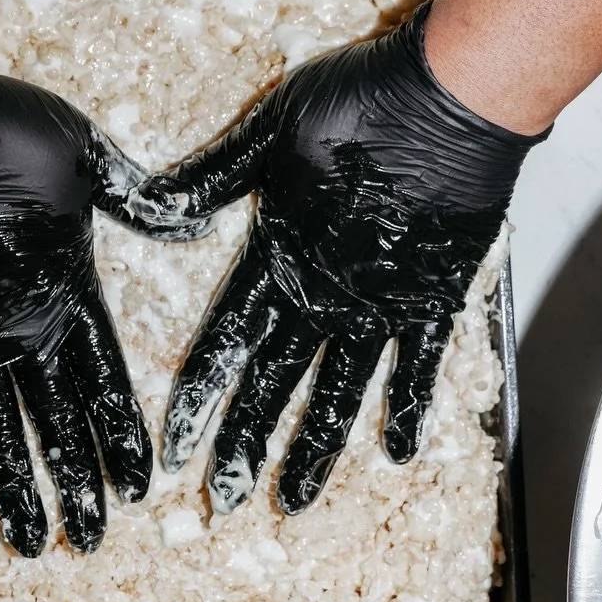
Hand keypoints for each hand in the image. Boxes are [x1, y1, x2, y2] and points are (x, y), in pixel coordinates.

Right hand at [0, 33, 152, 555]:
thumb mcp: (85, 154)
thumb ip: (139, 199)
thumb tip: (199, 226)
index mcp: (67, 290)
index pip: (106, 382)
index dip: (122, 436)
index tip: (138, 486)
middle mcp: (16, 328)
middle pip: (53, 423)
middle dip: (75, 484)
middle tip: (90, 539)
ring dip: (11, 487)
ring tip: (28, 541)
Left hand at [131, 8, 542, 513]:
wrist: (450, 102)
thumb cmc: (359, 102)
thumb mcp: (267, 131)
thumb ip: (211, 177)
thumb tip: (151, 206)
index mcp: (278, 257)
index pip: (225, 342)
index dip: (200, 397)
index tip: (179, 450)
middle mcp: (325, 295)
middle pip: (276, 384)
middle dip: (247, 443)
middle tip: (226, 497)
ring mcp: (382, 303)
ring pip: (341, 392)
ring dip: (317, 447)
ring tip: (296, 499)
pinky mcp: (435, 297)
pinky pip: (420, 368)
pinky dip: (409, 409)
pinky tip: (400, 451)